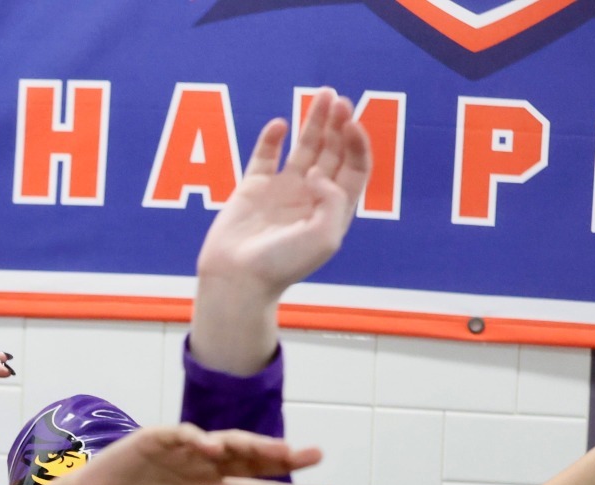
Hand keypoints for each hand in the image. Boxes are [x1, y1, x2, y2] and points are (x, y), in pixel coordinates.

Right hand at [64, 424, 333, 484]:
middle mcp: (207, 472)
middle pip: (253, 462)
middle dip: (282, 458)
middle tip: (314, 456)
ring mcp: (186, 453)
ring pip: (228, 444)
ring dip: (252, 445)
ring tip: (277, 450)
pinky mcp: (160, 439)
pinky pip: (185, 435)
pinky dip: (198, 439)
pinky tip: (212, 448)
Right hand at [197, 88, 369, 297]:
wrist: (237, 279)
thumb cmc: (282, 266)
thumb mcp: (325, 237)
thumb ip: (334, 199)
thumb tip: (318, 173)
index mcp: (333, 210)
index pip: (354, 168)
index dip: (357, 144)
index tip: (350, 125)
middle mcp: (310, 197)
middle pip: (332, 152)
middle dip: (338, 124)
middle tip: (338, 101)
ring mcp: (281, 191)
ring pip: (303, 147)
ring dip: (313, 121)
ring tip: (322, 95)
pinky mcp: (251, 189)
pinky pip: (264, 157)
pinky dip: (271, 139)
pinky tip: (279, 126)